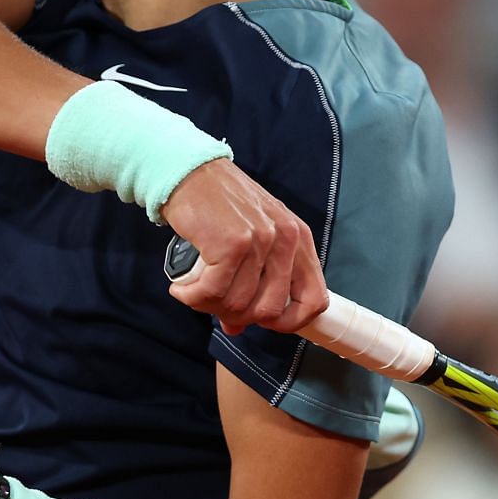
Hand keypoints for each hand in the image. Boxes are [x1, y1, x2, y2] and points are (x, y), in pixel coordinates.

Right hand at [161, 158, 327, 335]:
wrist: (188, 171)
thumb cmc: (219, 205)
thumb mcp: (250, 238)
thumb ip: (253, 281)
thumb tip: (237, 327)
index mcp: (299, 238)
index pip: (315, 299)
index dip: (290, 322)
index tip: (260, 322)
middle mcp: (286, 238)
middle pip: (270, 310)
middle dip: (237, 315)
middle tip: (214, 303)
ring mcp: (260, 241)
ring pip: (238, 304)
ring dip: (209, 305)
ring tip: (194, 290)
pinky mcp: (231, 244)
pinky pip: (213, 292)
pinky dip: (192, 296)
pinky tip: (182, 288)